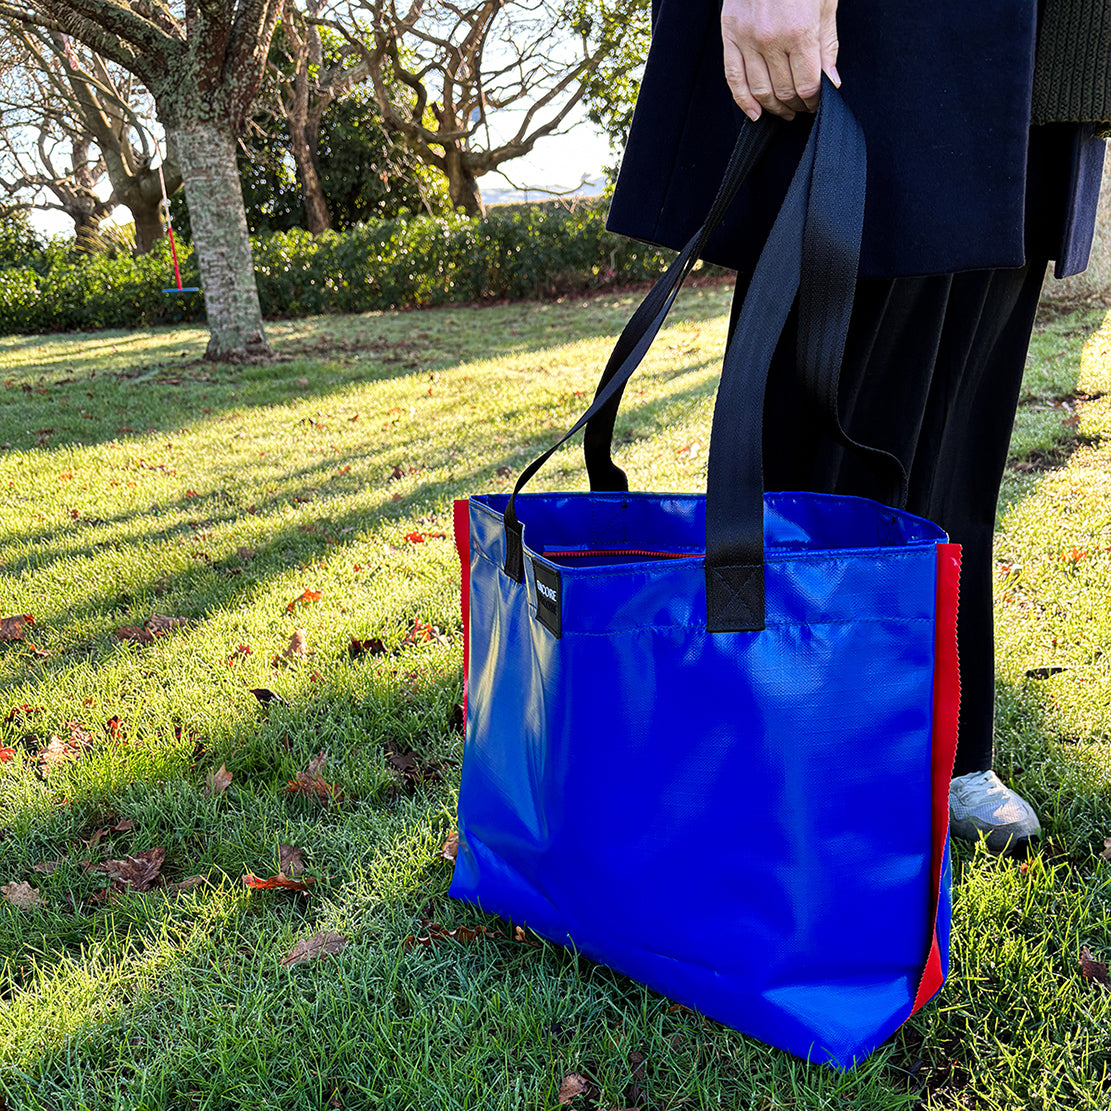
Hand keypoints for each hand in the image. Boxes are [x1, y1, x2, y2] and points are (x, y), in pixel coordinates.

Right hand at [721, 0, 839, 121]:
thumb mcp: (824, 4)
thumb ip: (827, 45)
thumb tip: (830, 83)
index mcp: (799, 31)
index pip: (807, 84)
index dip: (814, 101)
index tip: (817, 103)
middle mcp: (771, 39)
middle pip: (784, 91)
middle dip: (796, 105)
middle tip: (802, 108)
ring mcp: (747, 39)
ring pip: (760, 90)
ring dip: (773, 107)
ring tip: (784, 111)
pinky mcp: (730, 35)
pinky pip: (734, 78)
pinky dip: (744, 101)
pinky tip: (755, 114)